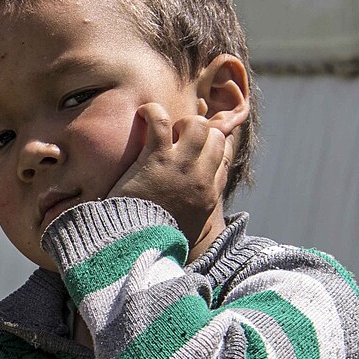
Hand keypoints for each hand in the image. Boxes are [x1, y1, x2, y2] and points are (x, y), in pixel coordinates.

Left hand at [109, 103, 235, 245]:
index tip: (200, 143)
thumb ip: (200, 217)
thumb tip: (207, 214)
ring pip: (196, 125)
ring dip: (182, 122)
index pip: (224, 157)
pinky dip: (152, 111)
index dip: (214, 144)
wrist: (135, 246)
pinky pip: (161, 121)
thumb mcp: (189, 230)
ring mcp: (179, 166)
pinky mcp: (155, 159)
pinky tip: (144, 113)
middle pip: (215, 137)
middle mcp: (200, 178)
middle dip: (200, 130)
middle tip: (178, 137)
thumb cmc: (155, 239)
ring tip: (166, 129)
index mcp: (209, 195)